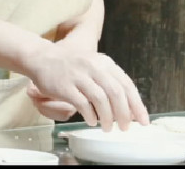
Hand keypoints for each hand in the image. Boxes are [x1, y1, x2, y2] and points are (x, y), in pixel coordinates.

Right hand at [23, 40, 148, 129]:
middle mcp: (93, 66)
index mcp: (104, 62)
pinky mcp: (64, 86)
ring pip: (100, 100)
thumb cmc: (70, 65)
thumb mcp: (93, 65)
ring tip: (107, 127)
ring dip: (107, 118)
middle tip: (125, 127)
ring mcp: (78, 75)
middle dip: (124, 114)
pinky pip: (82, 104)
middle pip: (116, 93)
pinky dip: (90, 115)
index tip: (143, 120)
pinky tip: (91, 121)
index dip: (137, 105)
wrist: (41, 57)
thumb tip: (129, 109)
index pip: (126, 85)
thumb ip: (110, 82)